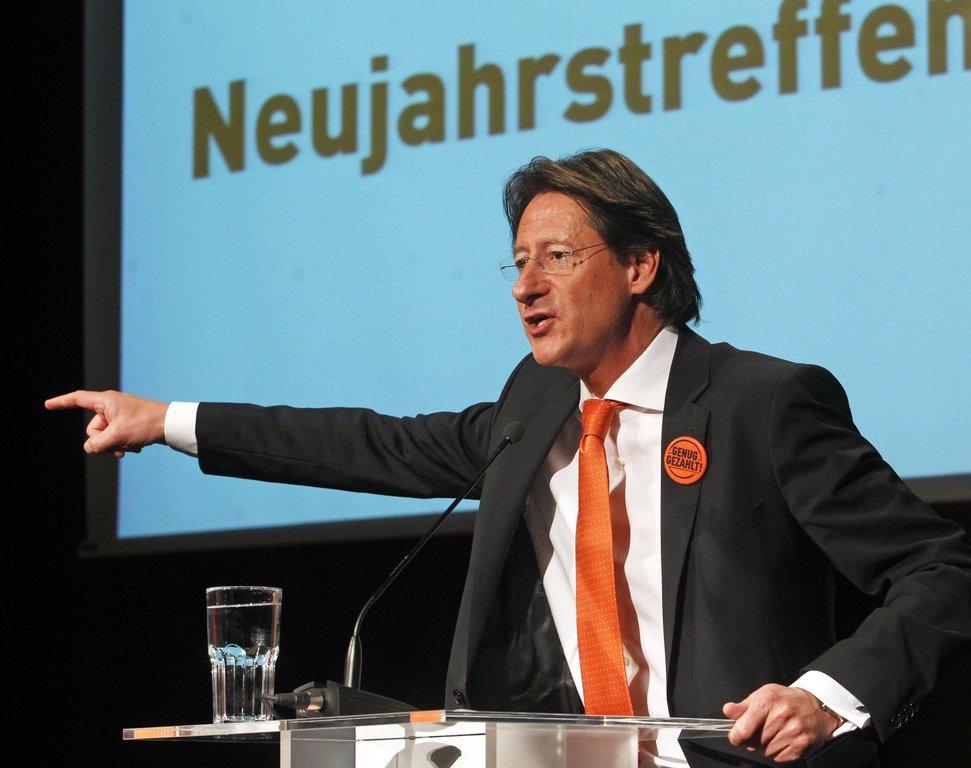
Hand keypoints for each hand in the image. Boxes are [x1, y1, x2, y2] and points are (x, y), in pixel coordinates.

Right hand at [45, 390, 168, 457]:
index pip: (78, 399)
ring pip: (105, 436)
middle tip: (119, 444)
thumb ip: (97, 443)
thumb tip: (90, 447)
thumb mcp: (117, 436)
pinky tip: (137, 447)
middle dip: (103, 441)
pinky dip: (124, 444)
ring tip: (131, 446)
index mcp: (106, 401)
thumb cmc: (146, 424)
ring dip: (115, 445)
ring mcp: (120, 416)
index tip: (48, 404)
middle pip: (92, 428)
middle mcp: (111, 406)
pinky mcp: (129, 424)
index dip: (61, 402)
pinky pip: (116, 438)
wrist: (171, 425)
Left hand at [723, 684, 842, 762]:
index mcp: (768, 701)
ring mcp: (793, 733)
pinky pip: (778, 758)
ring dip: (764, 746)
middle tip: (760, 730)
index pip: (743, 728)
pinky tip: (783, 739)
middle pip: (753, 742)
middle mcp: (782, 717)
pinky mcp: (801, 746)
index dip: (735, 736)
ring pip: (765, 751)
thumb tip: (727, 710)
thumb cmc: (786, 700)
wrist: (816, 707)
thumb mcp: (763, 694)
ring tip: (774, 733)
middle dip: (751, 739)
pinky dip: (777, 751)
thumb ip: (743, 705)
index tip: (735, 735)